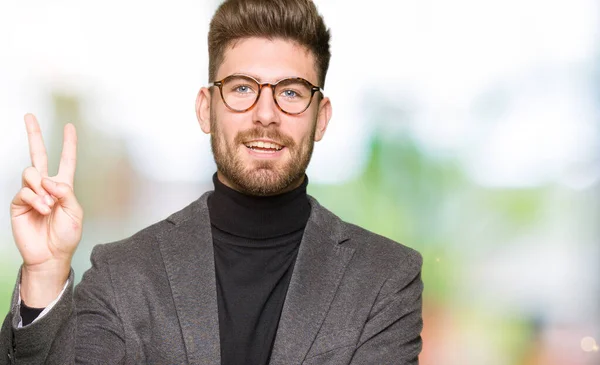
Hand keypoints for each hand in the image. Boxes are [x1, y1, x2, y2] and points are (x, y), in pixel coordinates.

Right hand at [10, 114, 82, 306]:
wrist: (50, 255)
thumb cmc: (66, 236)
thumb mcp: (75, 213)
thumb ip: (66, 194)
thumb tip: (50, 180)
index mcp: (63, 187)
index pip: (66, 160)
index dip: (68, 144)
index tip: (69, 127)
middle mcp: (46, 186)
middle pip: (38, 155)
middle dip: (34, 135)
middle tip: (29, 116)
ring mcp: (30, 193)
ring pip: (31, 173)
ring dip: (41, 188)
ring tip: (48, 206)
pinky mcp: (18, 203)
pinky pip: (24, 191)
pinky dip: (35, 199)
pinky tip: (42, 210)